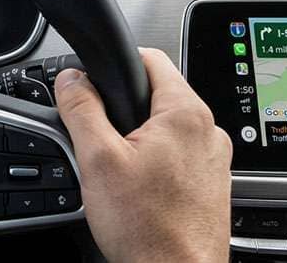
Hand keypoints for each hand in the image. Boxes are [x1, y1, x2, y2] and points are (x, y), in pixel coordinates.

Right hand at [55, 48, 231, 262]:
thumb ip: (81, 109)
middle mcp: (209, 131)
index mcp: (186, 113)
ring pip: (166, 129)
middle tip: (102, 142)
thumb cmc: (148, 229)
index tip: (96, 82)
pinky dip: (156, 165)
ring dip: (139, 140)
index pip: (151, 58)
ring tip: (120, 173)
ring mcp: (215, 160)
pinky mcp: (211, 184)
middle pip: (157, 95)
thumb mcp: (97, 159)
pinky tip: (139, 191)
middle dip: (123, 111)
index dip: (116, 64)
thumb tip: (71, 80)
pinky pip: (178, 157)